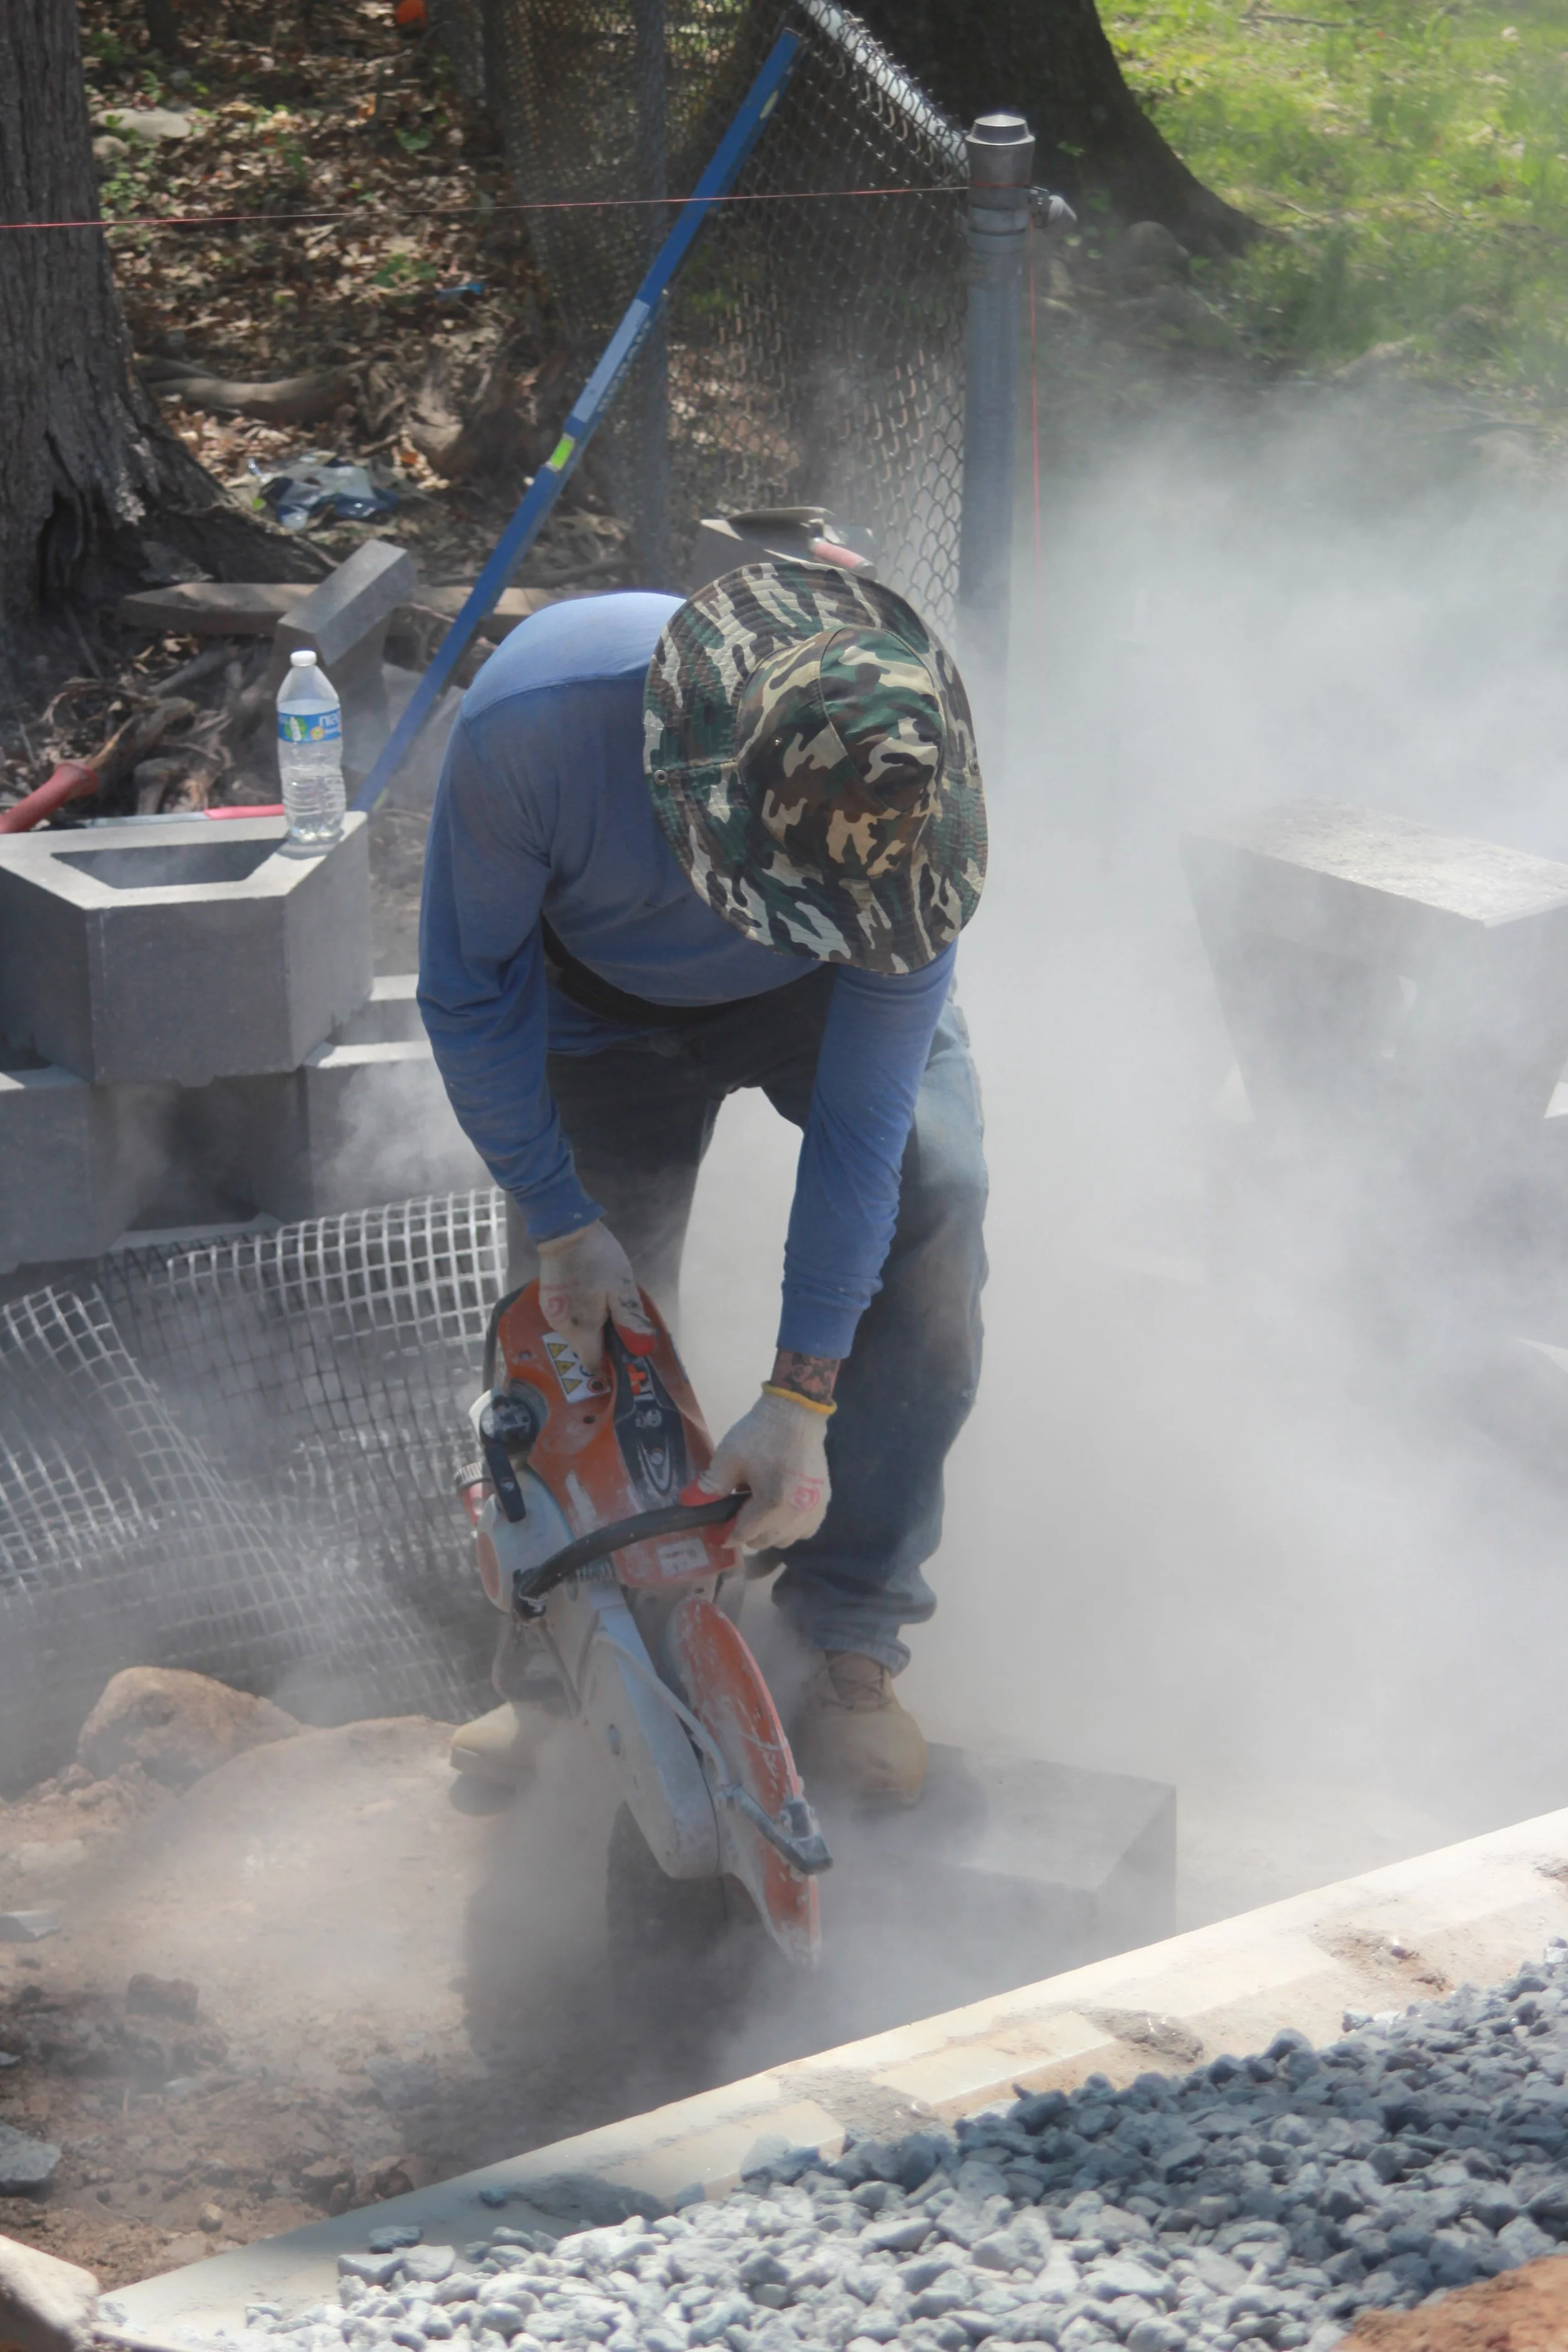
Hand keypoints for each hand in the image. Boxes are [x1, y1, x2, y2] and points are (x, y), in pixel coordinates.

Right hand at [536, 1219, 654, 1373]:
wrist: (564, 1228)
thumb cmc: (597, 1258)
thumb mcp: (621, 1287)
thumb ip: (630, 1320)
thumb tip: (642, 1348)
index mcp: (582, 1328)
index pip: (592, 1363)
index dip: (608, 1364)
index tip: (623, 1355)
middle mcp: (562, 1327)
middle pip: (584, 1348)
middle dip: (602, 1342)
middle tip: (620, 1323)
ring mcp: (551, 1313)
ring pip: (576, 1333)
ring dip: (591, 1327)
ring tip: (606, 1306)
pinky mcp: (546, 1299)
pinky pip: (567, 1319)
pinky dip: (580, 1316)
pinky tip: (590, 1297)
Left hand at [697, 1390, 829, 1552]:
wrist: (797, 1412)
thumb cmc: (762, 1433)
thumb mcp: (729, 1457)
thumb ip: (710, 1485)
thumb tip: (689, 1503)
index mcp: (773, 1504)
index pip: (744, 1534)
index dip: (725, 1533)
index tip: (714, 1528)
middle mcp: (796, 1514)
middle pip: (765, 1541)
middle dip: (747, 1531)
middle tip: (736, 1510)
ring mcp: (814, 1509)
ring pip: (786, 1539)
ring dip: (769, 1532)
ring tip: (759, 1508)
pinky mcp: (824, 1500)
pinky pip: (805, 1529)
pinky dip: (791, 1527)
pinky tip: (781, 1509)